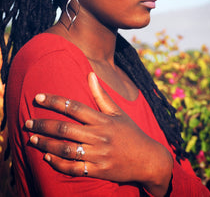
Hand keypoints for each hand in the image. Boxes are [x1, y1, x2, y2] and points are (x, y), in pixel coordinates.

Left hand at [25, 72, 172, 196]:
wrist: (148, 159)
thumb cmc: (131, 132)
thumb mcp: (118, 112)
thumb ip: (101, 95)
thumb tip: (90, 74)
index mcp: (103, 120)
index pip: (74, 107)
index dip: (55, 101)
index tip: (38, 97)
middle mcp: (99, 136)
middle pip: (65, 129)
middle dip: (43, 124)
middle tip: (27, 123)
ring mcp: (98, 154)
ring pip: (65, 148)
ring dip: (46, 144)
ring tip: (32, 138)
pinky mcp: (98, 170)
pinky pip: (73, 168)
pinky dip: (58, 163)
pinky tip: (47, 157)